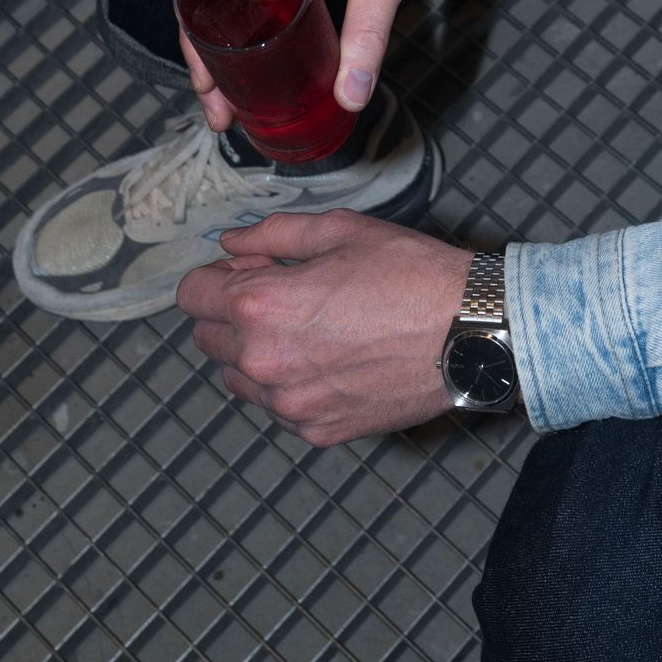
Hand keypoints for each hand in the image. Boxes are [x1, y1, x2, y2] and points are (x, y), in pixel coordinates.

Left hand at [176, 212, 475, 445]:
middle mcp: (265, 362)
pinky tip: (332, 360)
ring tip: (310, 330)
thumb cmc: (410, 274)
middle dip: (232, 314)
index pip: (191, 296)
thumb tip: (231, 243)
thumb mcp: (339, 230)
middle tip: (283, 295)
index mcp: (261, 306)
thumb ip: (271, 235)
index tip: (248, 269)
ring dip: (257, 353)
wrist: (469, 332)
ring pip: (239, 379)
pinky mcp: (318, 431)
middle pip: (207, 339)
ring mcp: (290, 404)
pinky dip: (291, 385)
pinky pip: (279, 407)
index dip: (217, 276)